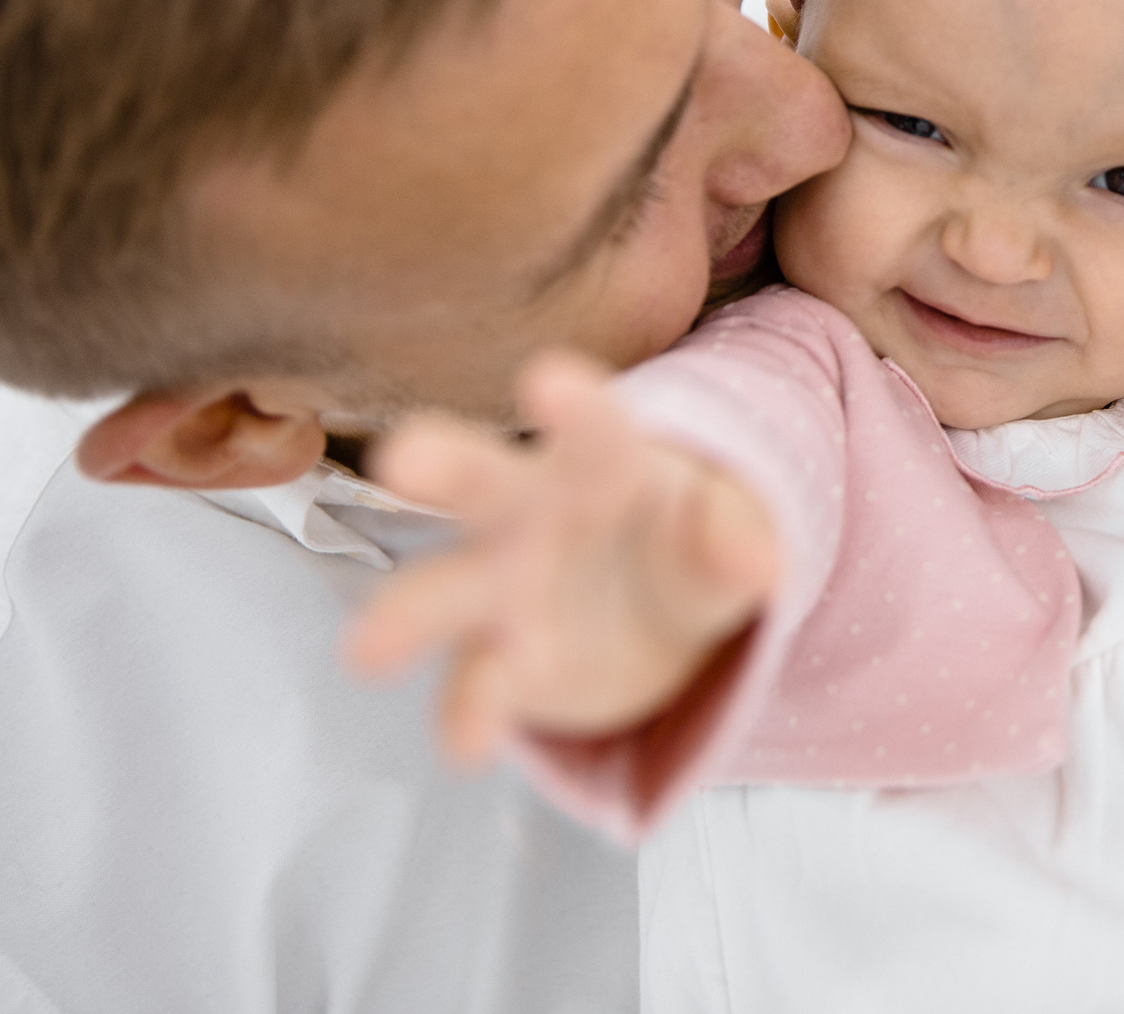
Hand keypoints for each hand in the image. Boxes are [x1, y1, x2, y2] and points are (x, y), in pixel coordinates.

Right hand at [344, 349, 778, 766]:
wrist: (659, 617)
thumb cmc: (684, 545)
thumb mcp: (728, 539)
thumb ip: (736, 544)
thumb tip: (756, 556)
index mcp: (603, 465)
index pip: (594, 430)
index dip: (574, 404)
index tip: (547, 380)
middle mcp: (533, 517)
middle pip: (484, 484)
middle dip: (444, 466)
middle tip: (400, 457)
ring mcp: (504, 593)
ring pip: (448, 593)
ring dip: (410, 614)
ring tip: (367, 649)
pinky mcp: (500, 666)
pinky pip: (477, 689)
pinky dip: (471, 714)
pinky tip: (469, 744)